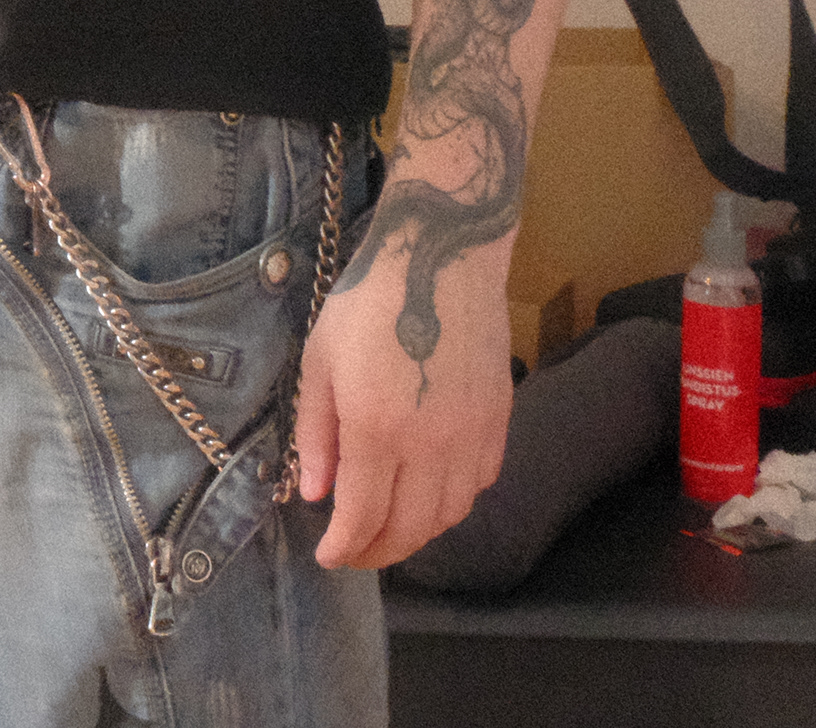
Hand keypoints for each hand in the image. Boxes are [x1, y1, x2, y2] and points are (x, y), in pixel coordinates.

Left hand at [288, 243, 515, 569]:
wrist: (441, 257)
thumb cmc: (368, 304)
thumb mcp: (320, 362)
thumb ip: (316, 435)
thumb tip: (315, 495)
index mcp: (377, 429)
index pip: (364, 516)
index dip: (345, 547)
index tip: (328, 557)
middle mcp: (431, 443)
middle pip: (411, 528)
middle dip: (379, 552)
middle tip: (356, 553)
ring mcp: (472, 434)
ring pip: (450, 514)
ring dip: (418, 533)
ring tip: (390, 529)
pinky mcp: (499, 421)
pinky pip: (480, 484)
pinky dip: (453, 503)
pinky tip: (429, 494)